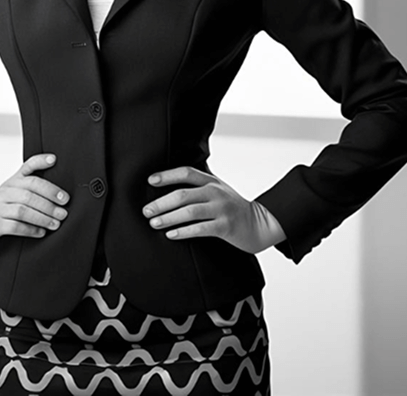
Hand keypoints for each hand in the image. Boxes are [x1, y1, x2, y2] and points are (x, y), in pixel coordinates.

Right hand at [0, 153, 70, 251]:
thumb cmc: (4, 208)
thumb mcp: (16, 192)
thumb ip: (33, 184)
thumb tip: (58, 181)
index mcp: (12, 181)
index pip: (27, 167)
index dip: (40, 162)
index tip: (54, 161)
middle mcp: (4, 191)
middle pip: (28, 192)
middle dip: (49, 202)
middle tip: (63, 212)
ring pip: (22, 210)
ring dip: (42, 218)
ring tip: (55, 223)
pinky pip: (14, 226)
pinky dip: (30, 229)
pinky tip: (41, 232)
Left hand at [143, 166, 286, 253]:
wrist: (260, 224)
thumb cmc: (232, 207)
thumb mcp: (218, 190)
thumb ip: (198, 186)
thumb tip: (169, 184)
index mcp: (211, 182)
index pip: (186, 173)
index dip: (167, 175)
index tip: (150, 181)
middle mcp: (216, 193)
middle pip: (183, 194)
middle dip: (161, 203)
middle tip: (146, 210)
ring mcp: (221, 209)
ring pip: (189, 212)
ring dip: (168, 217)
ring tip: (154, 223)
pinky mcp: (225, 227)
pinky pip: (200, 228)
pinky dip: (183, 231)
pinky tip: (171, 234)